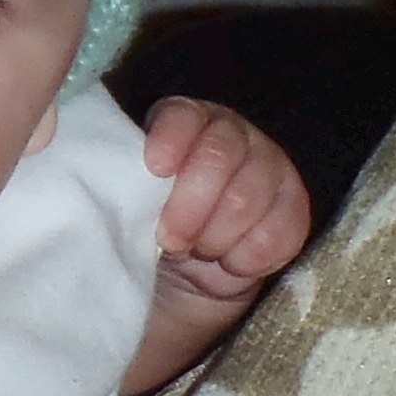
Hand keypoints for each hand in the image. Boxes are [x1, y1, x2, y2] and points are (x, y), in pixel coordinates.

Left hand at [135, 99, 311, 374]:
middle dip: (191, 205)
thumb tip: (103, 179)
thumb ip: (118, 183)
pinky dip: (249, 256)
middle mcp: (229, 135)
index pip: (184, 115)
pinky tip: (231, 262)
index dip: (172, 138)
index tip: (155, 168)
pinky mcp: (293, 208)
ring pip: (250, 196)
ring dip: (217, 236)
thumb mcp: (120, 206)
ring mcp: (268, 167)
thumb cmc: (141, 232)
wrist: (181, 280)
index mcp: (182, 123)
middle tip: (171, 240)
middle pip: (220, 153)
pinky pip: (281, 231)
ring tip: (199, 252)